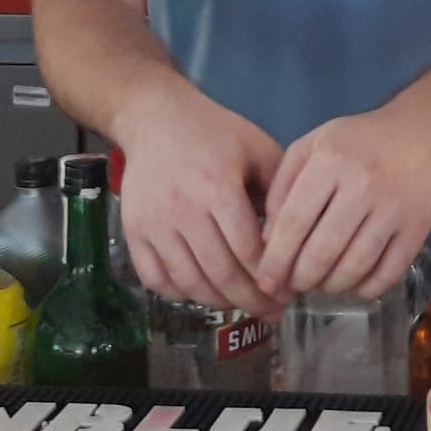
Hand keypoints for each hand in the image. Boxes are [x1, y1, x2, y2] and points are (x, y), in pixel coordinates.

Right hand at [112, 89, 282, 317]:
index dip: (271, 278)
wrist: (155, 119)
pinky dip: (181, 294)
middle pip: (220, 274)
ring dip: (220, 302)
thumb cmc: (215, 133)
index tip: (289, 291)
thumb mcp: (258, 148)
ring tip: (242, 304)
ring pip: (189, 283)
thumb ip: (281, 191)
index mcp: (217, 187)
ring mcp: (153, 224)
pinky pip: (156, 279)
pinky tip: (203, 291)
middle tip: (272, 311)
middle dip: (251, 301)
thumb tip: (298, 240)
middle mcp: (182, 210)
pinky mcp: (132, 232)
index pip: (248, 250)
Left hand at [258, 107, 430, 300]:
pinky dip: (366, 289)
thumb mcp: (311, 146)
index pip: (294, 223)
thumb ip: (283, 187)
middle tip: (295, 285)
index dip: (276, 259)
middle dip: (301, 279)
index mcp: (330, 161)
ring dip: (331, 287)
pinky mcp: (418, 228)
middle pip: (322, 252)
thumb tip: (268, 241)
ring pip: (354, 268)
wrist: (419, 133)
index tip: (266, 281)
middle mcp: (363, 185)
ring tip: (322, 284)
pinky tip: (355, 284)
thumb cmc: (358, 141)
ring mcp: (394, 209)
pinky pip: (387, 273)